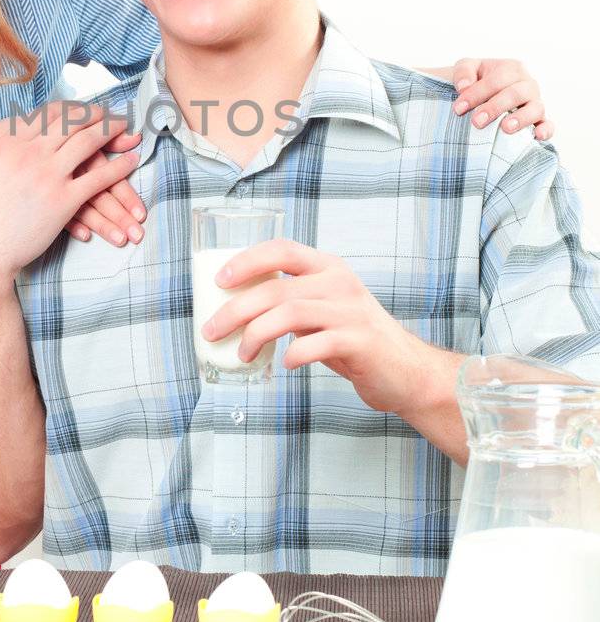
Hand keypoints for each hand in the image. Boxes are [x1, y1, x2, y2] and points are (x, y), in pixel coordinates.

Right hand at [0, 100, 146, 247]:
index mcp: (7, 146)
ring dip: (111, 133)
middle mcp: (29, 154)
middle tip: (111, 115)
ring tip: (127, 131)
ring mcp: (48, 175)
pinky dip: (118, 169)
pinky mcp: (63, 200)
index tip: (84, 109)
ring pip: (87, 144)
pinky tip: (131, 162)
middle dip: (95, 116)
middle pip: (70, 124)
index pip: (45, 117)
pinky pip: (98, 179)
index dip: (70, 111)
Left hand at [200, 239, 430, 415]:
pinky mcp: (360, 342)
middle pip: (276, 289)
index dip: (247, 261)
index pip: (282, 249)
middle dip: (236, 310)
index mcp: (328, 268)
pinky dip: (293, 355)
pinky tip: (284, 364)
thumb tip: (236, 309)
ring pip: (290, 314)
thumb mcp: (323, 309)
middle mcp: (340, 283)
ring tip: (242, 353)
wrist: (407, 371)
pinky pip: (315, 344)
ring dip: (255, 335)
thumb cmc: (354, 340)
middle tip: (213, 330)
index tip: (219, 280)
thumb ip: (291, 302)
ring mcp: (352, 311)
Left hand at [448, 57, 552, 141]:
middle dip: (495, 108)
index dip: (477, 94)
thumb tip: (463, 87)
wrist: (485, 92)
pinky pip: (548, 124)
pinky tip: (537, 136)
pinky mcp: (540, 120)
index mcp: (511, 69)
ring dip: (521, 118)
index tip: (458, 108)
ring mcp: (535, 102)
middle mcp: (527, 84)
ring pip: (535, 108)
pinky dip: (545, 129)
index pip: (496, 80)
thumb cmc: (477, 79)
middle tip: (477, 122)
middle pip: (515, 94)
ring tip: (505, 128)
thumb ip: (463, 72)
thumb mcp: (467, 68)